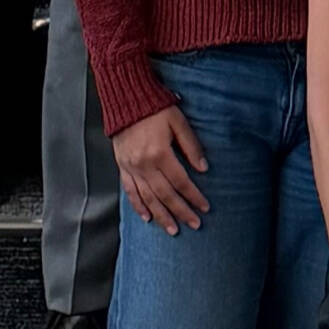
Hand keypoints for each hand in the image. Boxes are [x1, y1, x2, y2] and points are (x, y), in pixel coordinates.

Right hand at [111, 103, 209, 232]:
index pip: (181, 181)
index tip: (205, 207)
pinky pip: (130, 192)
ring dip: (161, 216)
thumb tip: (204, 168)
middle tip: (194, 224)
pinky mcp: (122, 167)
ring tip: (173, 229)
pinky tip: (147, 217)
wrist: (126, 99)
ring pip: (148, 198)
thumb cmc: (155, 107)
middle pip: (165, 195)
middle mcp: (144, 164)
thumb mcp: (178, 121)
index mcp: (159, 153)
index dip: (194, 196)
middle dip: (181, 212)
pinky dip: (138, 206)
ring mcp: (131, 168)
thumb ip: (191, 145)